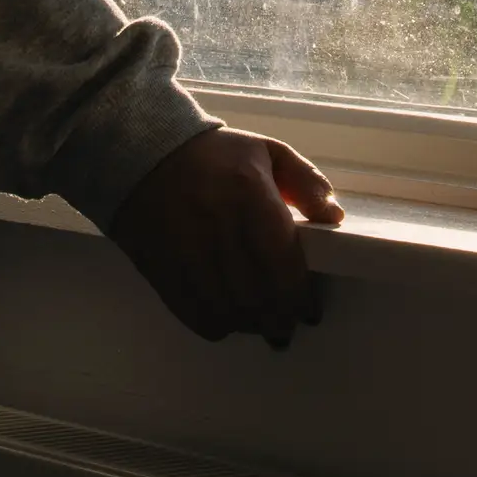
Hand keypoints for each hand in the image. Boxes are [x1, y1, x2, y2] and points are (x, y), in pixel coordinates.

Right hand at [104, 127, 342, 346]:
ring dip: (248, 325)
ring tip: (259, 324)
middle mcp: (218, 226)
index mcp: (250, 195)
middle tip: (286, 325)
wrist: (141, 150)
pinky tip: (227, 321)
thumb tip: (334, 218)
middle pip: (257, 295)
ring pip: (227, 310)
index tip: (308, 311)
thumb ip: (307, 182)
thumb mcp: (268, 151)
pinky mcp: (160, 267)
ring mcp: (185, 250)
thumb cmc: (214, 154)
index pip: (283, 263)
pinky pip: (193, 312)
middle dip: (278, 319)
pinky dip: (215, 325)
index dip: (299, 297)